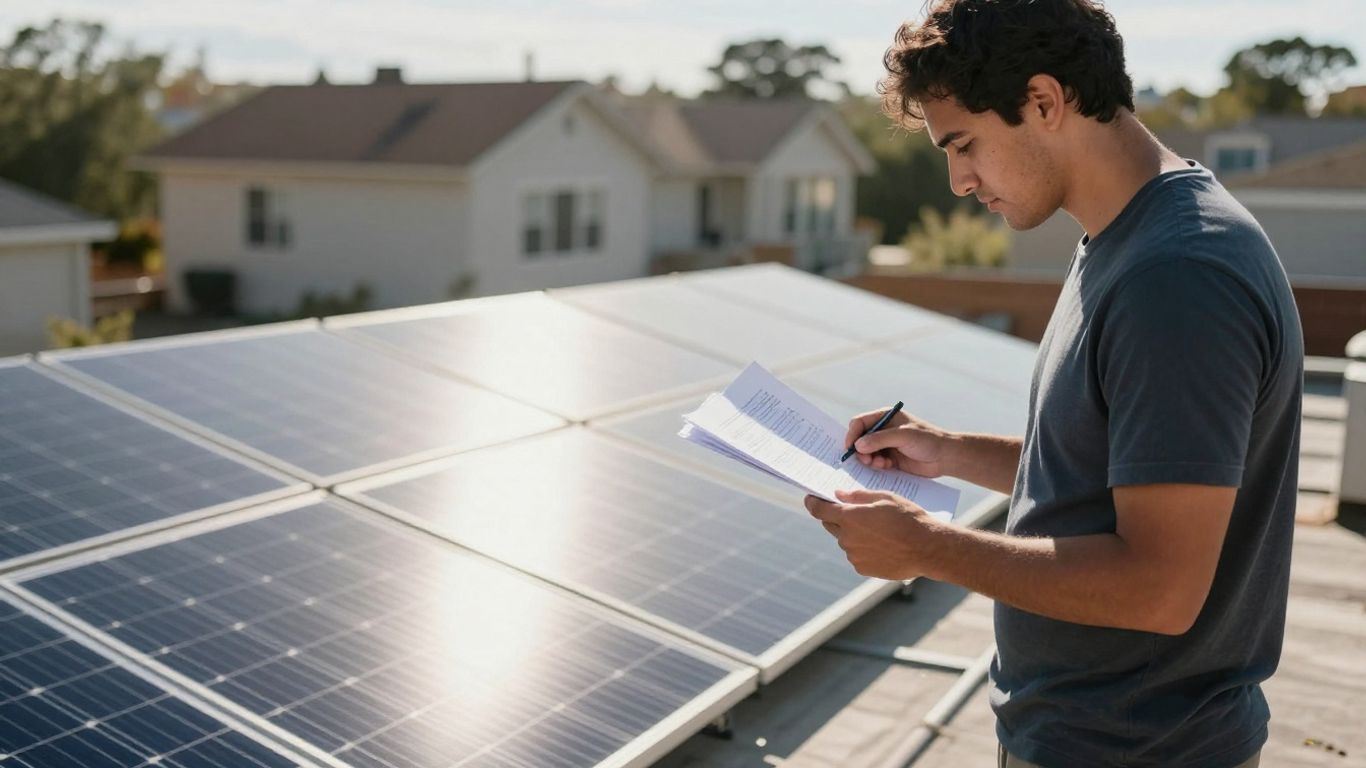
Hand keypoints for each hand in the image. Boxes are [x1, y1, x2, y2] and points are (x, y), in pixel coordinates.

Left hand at [804, 489, 943, 579]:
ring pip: (846, 541)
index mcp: (850, 518)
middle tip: (852, 512)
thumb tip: (839, 495)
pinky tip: (882, 544)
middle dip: (837, 517)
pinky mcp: (863, 568)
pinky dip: (863, 549)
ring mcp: (854, 555)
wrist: (927, 549)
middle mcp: (847, 538)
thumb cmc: (908, 519)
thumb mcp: (885, 498)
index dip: (812, 503)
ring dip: (854, 534)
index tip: (810, 499)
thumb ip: (858, 496)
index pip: (819, 510)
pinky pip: (857, 555)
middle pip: (831, 525)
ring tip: (878, 531)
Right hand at [844, 407, 956, 477]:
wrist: (946, 457)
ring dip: (869, 460)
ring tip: (880, 464)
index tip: (850, 448)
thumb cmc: (928, 440)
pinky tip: (887, 467)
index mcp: (885, 417)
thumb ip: (880, 439)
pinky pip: (875, 463)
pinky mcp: (890, 459)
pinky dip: (876, 466)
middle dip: (859, 450)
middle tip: (866, 460)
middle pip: (860, 439)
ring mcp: (886, 445)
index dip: (852, 434)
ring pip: (866, 453)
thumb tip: (857, 446)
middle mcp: (883, 430)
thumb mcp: (903, 436)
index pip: (859, 423)